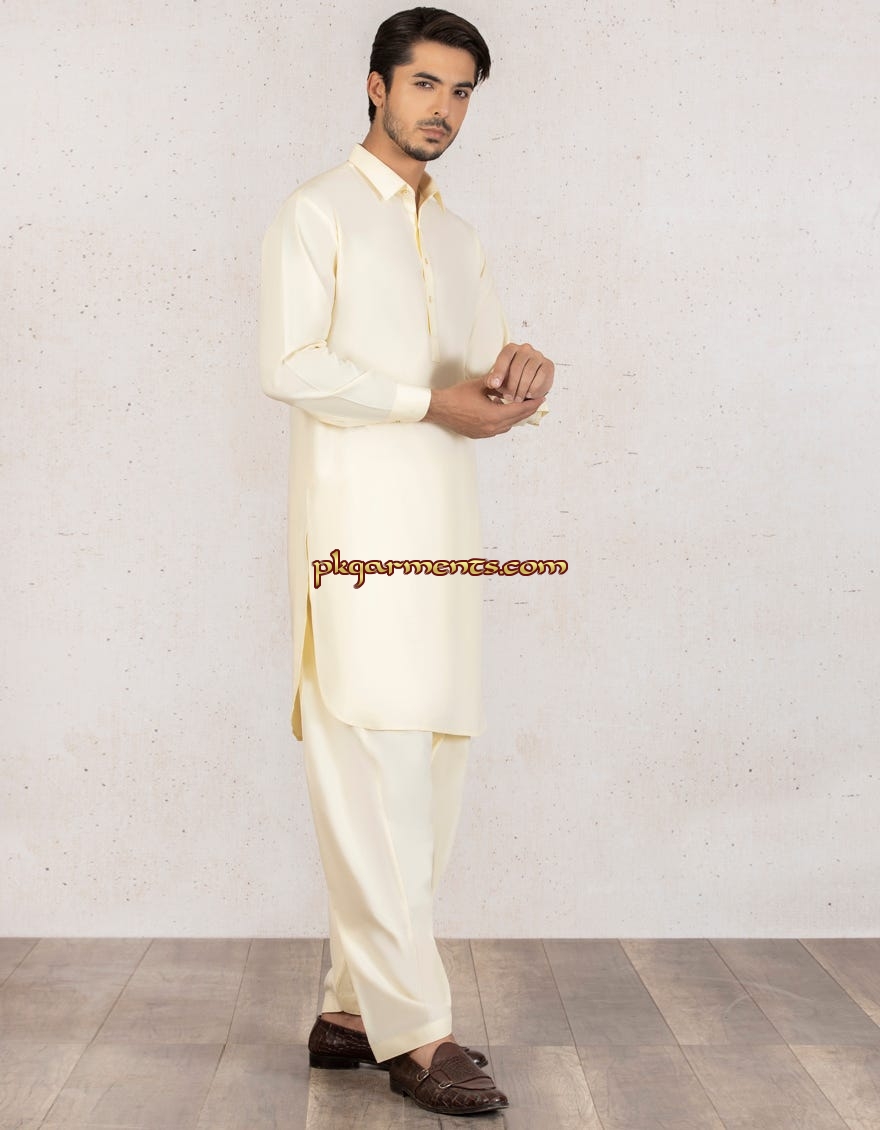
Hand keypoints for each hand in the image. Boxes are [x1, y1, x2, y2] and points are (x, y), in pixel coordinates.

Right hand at [423, 374, 545, 437]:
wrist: (439, 408)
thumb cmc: (457, 396)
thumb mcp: (480, 385)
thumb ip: (497, 383)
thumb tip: (510, 379)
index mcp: (494, 415)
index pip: (520, 410)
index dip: (532, 404)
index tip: (542, 398)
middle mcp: (492, 427)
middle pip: (516, 420)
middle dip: (527, 410)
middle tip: (536, 401)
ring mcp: (485, 433)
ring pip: (508, 426)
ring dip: (515, 416)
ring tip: (520, 405)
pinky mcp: (479, 435)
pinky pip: (498, 429)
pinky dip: (504, 421)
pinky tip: (502, 411)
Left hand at [485, 342, 553, 402]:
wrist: (531, 383)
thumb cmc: (512, 379)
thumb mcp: (500, 379)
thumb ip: (493, 380)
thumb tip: (491, 383)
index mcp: (511, 349)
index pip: (504, 357)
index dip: (499, 372)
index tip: (494, 385)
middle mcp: (525, 349)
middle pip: (517, 367)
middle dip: (511, 385)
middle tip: (508, 398)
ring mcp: (538, 355)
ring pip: (529, 372)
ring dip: (522, 389)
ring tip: (517, 399)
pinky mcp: (548, 364)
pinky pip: (541, 376)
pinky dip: (534, 388)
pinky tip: (529, 394)